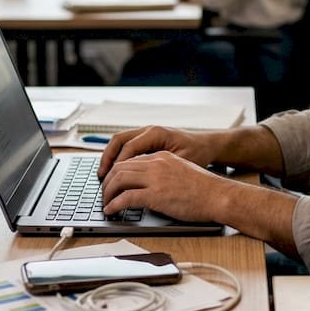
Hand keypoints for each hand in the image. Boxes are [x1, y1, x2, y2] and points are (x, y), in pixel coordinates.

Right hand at [98, 125, 219, 178]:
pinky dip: (118, 156)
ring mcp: (147, 133)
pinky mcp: (147, 139)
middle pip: (119, 140)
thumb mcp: (181, 162)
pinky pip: (126, 145)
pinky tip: (115, 170)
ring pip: (120, 141)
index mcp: (156, 134)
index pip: (129, 147)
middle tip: (101, 177)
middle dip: (107, 158)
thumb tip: (139, 180)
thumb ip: (160, 168)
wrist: (208, 145)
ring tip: (103, 174)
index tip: (111, 180)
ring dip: (110, 157)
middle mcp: (149, 130)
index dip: (117, 165)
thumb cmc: (198, 153)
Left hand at [100, 150, 227, 218]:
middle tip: (104, 193)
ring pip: (119, 180)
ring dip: (108, 193)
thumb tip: (148, 186)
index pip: (131, 160)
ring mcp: (155, 178)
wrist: (218, 195)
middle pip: (120, 168)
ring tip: (105, 203)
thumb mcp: (181, 171)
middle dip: (108, 182)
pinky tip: (111, 211)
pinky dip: (114, 205)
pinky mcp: (155, 195)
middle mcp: (156, 163)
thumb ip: (163, 174)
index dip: (117, 172)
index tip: (112, 182)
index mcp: (162, 157)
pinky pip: (126, 198)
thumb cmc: (205, 189)